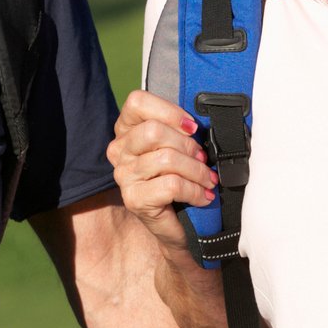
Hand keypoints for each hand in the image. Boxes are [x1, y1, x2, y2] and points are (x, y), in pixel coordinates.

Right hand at [107, 90, 213, 251]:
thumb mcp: (178, 148)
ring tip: (208, 180)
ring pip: (166, 159)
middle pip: (154, 131)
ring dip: (197, 171)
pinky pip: (171, 184)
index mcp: (127, 130)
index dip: (169, 111)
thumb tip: (199, 123)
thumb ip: (180, 130)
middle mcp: (119, 151)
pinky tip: (202, 196)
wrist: (177, 225)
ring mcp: (123, 176)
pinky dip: (195, 190)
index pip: (137, 103)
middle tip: (203, 160)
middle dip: (188, 145)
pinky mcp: (133, 199)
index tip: (192, 128)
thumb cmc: (179, 180)